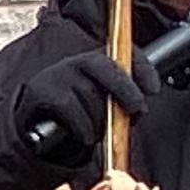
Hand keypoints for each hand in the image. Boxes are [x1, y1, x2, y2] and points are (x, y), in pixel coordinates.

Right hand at [4, 47, 145, 162]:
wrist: (36, 126)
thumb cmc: (76, 115)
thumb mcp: (102, 105)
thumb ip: (121, 102)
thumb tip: (137, 110)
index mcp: (95, 62)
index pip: (121, 53)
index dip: (140, 67)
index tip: (153, 88)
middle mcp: (75, 62)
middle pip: (103, 66)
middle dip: (124, 88)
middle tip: (137, 109)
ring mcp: (57, 75)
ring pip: (89, 94)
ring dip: (99, 118)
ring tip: (98, 130)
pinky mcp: (41, 92)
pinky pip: (71, 109)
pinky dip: (83, 127)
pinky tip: (84, 136)